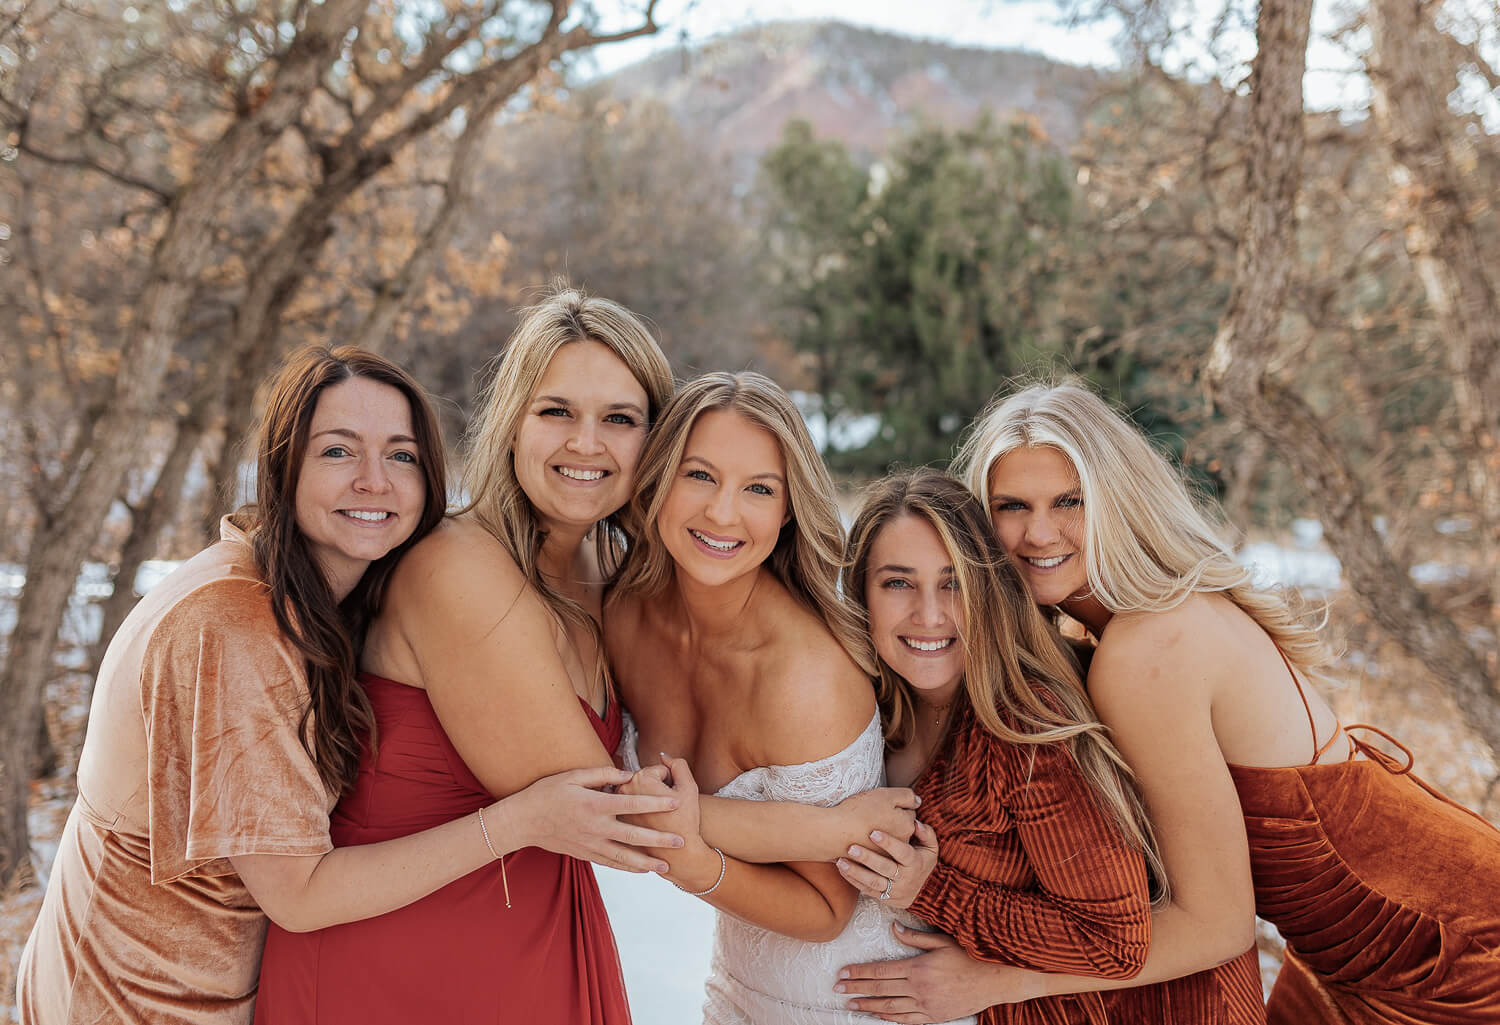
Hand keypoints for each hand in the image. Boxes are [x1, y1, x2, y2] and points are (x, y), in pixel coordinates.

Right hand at [497, 765, 683, 873]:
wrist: (523, 821)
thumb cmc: (547, 793)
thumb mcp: (572, 775)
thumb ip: (602, 773)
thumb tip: (628, 773)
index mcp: (594, 803)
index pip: (632, 802)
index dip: (656, 802)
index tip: (676, 802)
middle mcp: (595, 827)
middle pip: (633, 834)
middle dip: (659, 838)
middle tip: (681, 842)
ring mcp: (589, 844)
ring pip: (623, 856)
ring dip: (646, 862)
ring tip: (666, 867)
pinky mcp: (584, 854)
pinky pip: (609, 863)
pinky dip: (627, 868)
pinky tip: (642, 870)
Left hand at [622, 754, 719, 889]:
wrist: (678, 856)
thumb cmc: (685, 821)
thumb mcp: (688, 787)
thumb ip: (677, 765)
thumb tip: (663, 756)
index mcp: (640, 779)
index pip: (659, 770)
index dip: (672, 783)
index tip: (674, 798)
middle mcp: (623, 791)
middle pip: (645, 781)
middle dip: (657, 791)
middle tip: (667, 809)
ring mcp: (617, 807)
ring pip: (636, 795)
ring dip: (646, 801)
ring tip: (659, 817)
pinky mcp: (616, 822)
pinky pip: (630, 810)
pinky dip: (638, 813)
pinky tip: (649, 824)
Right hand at [833, 787, 919, 853]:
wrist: (834, 833)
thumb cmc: (860, 811)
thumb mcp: (886, 795)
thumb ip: (906, 796)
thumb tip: (918, 802)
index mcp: (907, 827)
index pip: (909, 814)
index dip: (897, 806)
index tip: (883, 804)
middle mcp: (900, 844)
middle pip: (901, 829)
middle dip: (892, 822)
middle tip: (875, 814)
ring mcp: (886, 856)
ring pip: (889, 843)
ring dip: (882, 837)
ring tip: (866, 827)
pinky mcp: (873, 863)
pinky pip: (875, 854)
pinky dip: (870, 848)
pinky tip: (860, 840)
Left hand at [836, 820, 937, 909]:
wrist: (926, 893)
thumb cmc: (923, 863)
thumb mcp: (931, 848)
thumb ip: (925, 833)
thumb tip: (915, 823)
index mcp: (915, 863)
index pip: (902, 852)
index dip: (889, 843)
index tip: (873, 832)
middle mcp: (904, 878)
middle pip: (884, 868)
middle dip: (867, 858)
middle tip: (851, 847)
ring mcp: (893, 890)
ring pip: (873, 882)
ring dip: (855, 872)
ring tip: (841, 861)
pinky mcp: (884, 898)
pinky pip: (867, 890)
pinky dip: (853, 880)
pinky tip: (842, 869)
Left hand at [837, 923, 1044, 1021]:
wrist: (995, 980)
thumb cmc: (969, 956)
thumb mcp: (941, 940)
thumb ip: (914, 936)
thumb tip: (892, 928)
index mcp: (918, 967)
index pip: (880, 970)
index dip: (859, 973)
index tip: (843, 974)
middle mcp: (919, 988)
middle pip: (880, 988)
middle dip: (857, 989)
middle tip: (837, 990)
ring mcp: (926, 1005)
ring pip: (890, 1007)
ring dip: (868, 1005)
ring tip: (851, 1005)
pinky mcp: (935, 1017)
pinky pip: (907, 1020)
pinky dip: (890, 1017)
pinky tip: (878, 1014)